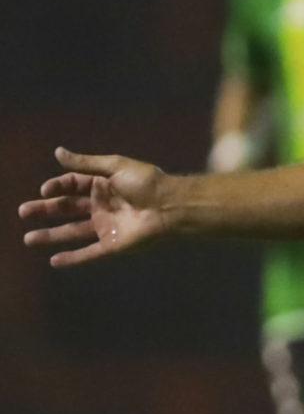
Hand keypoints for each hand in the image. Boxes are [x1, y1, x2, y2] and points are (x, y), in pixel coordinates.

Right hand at [19, 149, 172, 264]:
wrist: (171, 205)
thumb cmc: (147, 183)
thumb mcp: (115, 167)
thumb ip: (86, 163)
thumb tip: (58, 152)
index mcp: (102, 186)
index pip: (72, 186)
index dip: (57, 187)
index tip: (45, 190)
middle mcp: (102, 206)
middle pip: (67, 208)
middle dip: (44, 210)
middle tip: (22, 212)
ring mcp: (106, 226)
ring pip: (72, 232)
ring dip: (51, 236)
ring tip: (28, 239)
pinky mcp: (114, 244)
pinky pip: (89, 253)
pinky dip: (73, 258)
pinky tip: (54, 261)